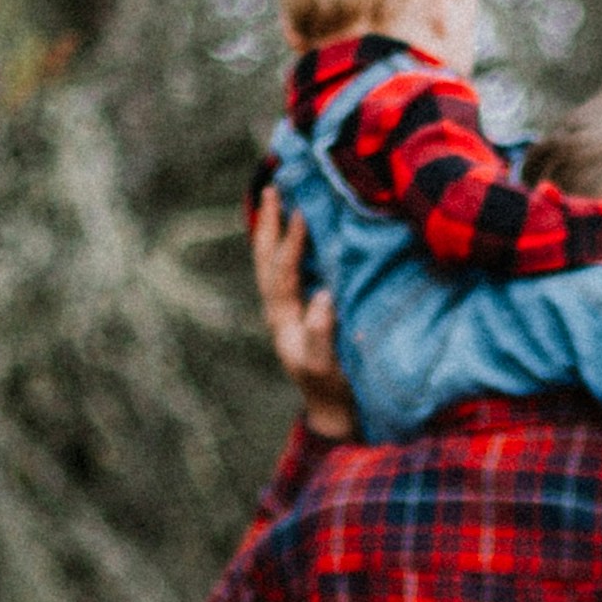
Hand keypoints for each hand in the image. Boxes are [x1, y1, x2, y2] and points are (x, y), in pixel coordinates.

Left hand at [250, 185, 353, 439]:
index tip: (301, 212)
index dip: (291, 243)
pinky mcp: (299, 310)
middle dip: (268, 224)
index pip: (284, 273)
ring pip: (272, 262)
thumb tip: (322, 295)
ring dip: (272, 229)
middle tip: (273, 189)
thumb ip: (321, 335)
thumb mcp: (326, 367)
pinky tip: (297, 227)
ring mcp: (287, 309)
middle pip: (266, 259)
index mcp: (284, 320)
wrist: (335, 412)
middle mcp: (280, 310)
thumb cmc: (334, 390)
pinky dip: (287, 244)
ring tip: (277, 197)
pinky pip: (287, 269)